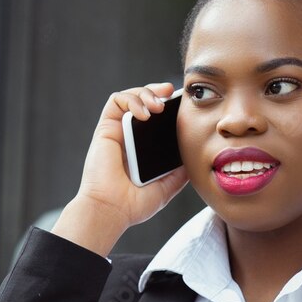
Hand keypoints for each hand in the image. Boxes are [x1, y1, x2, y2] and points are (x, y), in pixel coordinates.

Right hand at [76, 81, 189, 230]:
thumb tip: (195, 154)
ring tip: (158, 105)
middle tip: (171, 94)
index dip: (168, 106)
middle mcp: (130, 136)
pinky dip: (131, 99)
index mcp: (144, 147)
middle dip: (158, 92)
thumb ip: (181, 170)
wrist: (113, 210)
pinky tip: (144, 114)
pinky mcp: (105, 129)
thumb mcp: (168, 185)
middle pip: (144, 101)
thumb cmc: (135, 204)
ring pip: (130, 96)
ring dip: (146, 92)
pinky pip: (116, 102)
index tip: (183, 104)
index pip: (157, 117)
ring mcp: (117, 131)